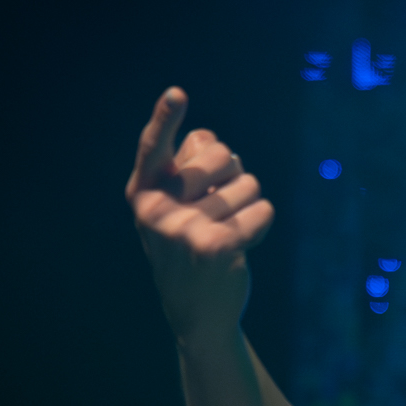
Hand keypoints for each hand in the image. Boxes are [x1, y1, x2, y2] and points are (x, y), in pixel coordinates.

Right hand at [125, 87, 274, 338]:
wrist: (198, 312)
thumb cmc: (191, 245)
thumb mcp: (178, 207)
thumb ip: (189, 168)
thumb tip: (212, 143)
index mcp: (143, 191)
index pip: (155, 146)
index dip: (166, 117)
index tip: (177, 94)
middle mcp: (155, 208)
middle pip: (219, 154)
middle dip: (231, 173)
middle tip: (218, 206)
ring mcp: (182, 228)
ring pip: (247, 184)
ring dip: (247, 204)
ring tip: (228, 230)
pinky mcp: (214, 246)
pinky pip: (262, 209)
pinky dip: (261, 222)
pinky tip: (243, 244)